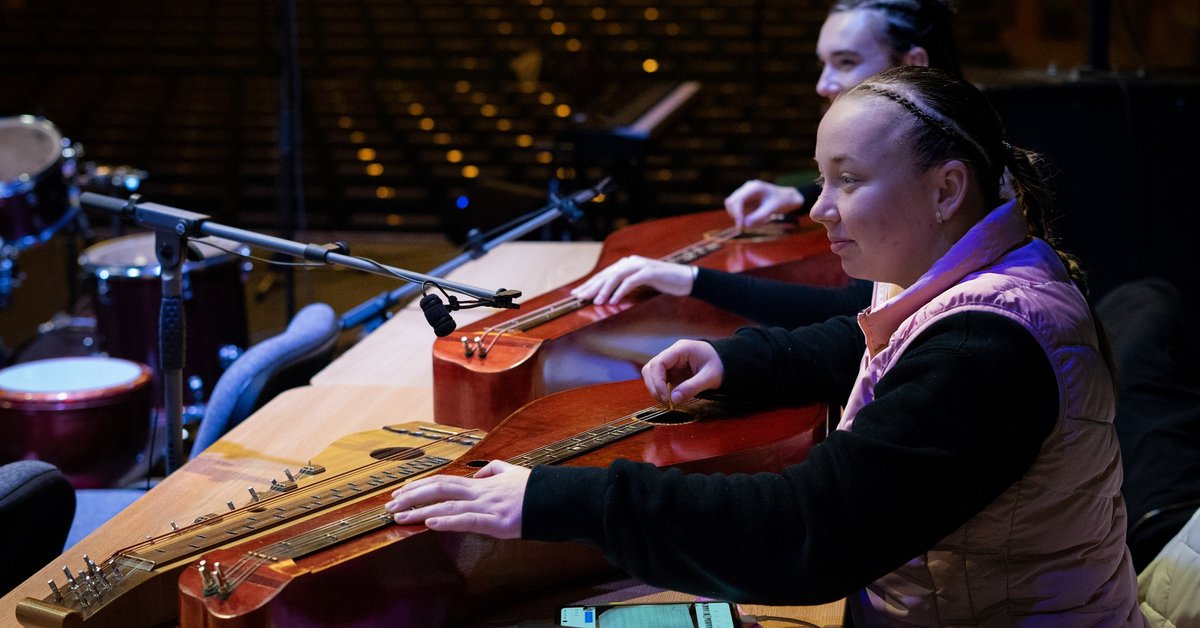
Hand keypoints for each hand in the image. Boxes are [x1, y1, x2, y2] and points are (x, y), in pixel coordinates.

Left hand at [385, 460, 529, 538]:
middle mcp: (480, 492)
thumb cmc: (535, 489)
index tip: (400, 492)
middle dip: (411, 498)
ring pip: (447, 506)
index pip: (443, 481)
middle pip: (439, 489)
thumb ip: (492, 471)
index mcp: (482, 483)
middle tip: (389, 506)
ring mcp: (487, 506)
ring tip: (400, 517)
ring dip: (420, 511)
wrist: (557, 500)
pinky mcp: (497, 522)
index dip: (419, 486)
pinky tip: (430, 522)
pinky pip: (467, 520)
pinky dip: (447, 521)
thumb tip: (477, 474)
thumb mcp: (512, 472)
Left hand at [570, 255, 694, 304]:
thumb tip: (609, 296)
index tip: (577, 293)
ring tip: (596, 302)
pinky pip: (631, 282)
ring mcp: (640, 265)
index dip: (590, 284)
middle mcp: (631, 262)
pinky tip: (614, 301)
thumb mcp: (641, 284)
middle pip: (607, 274)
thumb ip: (626, 285)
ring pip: (616, 277)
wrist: (686, 279)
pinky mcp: (649, 272)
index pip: (605, 274)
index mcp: (628, 264)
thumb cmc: (664, 283)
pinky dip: (621, 291)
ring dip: (605, 290)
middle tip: (579, 297)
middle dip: (591, 286)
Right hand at [642, 339, 723, 404]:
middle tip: (666, 401)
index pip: (658, 363)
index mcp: (680, 350)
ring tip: (668, 401)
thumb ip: (692, 387)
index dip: (657, 381)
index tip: (665, 397)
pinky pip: (659, 380)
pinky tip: (670, 398)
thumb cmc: (720, 365)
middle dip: (654, 386)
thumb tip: (673, 399)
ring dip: (656, 389)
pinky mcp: (672, 371)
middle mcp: (672, 354)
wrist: (728, 362)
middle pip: (650, 368)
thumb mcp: (710, 377)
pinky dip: (661, 390)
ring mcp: (671, 363)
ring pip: (652, 374)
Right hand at [724, 180, 804, 230]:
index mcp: (754, 188)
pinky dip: (740, 216)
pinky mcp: (745, 199)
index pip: (737, 200)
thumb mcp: (772, 209)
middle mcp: (747, 188)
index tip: (741, 227)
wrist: (788, 198)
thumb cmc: (782, 201)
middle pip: (731, 202)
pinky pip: (737, 209)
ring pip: (732, 206)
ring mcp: (745, 193)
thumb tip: (745, 225)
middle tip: (743, 228)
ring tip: (748, 224)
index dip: (737, 214)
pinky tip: (749, 220)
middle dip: (735, 216)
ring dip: (737, 216)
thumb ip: (759, 217)